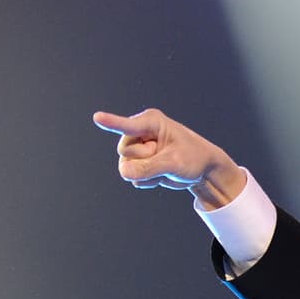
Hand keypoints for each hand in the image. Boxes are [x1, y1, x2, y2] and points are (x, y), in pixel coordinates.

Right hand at [92, 108, 245, 208]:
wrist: (202, 170)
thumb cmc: (193, 158)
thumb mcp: (174, 162)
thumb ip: (149, 167)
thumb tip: (124, 172)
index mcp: (151, 122)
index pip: (128, 125)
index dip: (112, 122)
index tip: (97, 117)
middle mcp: (139, 133)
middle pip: (126, 153)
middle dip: (146, 161)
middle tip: (167, 158)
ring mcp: (136, 148)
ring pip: (126, 167)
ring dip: (147, 173)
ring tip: (165, 166)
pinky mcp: (137, 163)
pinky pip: (132, 176)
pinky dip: (148, 180)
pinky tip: (161, 174)